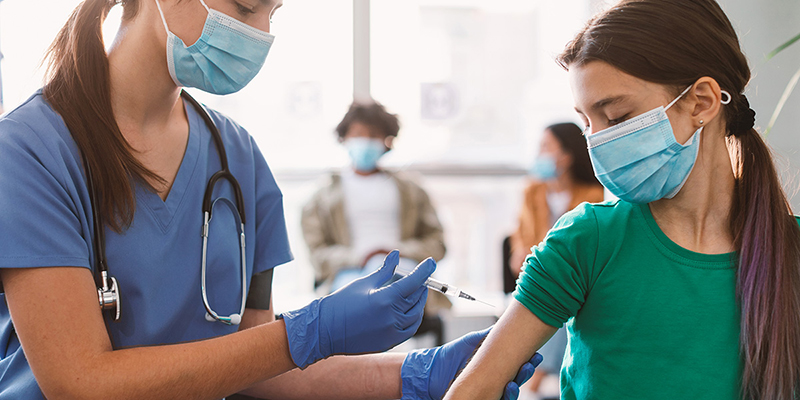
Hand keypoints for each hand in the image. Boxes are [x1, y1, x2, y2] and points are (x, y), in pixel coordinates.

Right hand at [283, 250, 433, 368]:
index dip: (424, 270)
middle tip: (421, 277)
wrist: (325, 330)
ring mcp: (391, 332)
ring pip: (416, 315)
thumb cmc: (342, 303)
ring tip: (416, 293)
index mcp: (385, 299)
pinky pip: (409, 329)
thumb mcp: (364, 282)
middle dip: (421, 286)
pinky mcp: (389, 342)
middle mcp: (391, 317)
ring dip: (419, 302)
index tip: (431, 262)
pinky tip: (410, 310)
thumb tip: (396, 254)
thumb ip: (385, 270)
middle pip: (417, 298)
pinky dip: (413, 318)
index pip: (413, 282)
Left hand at [400, 327, 542, 399]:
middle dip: (525, 373)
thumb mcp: (470, 343)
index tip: (535, 354)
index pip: (516, 365)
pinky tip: (507, 389)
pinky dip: (504, 397)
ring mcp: (488, 393)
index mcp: (494, 367)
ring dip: (516, 387)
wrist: (429, 373)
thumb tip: (504, 325)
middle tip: (530, 364)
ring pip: (509, 394)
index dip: (528, 361)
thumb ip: (487, 336)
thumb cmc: (449, 357)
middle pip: (517, 380)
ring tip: (516, 379)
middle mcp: (494, 382)